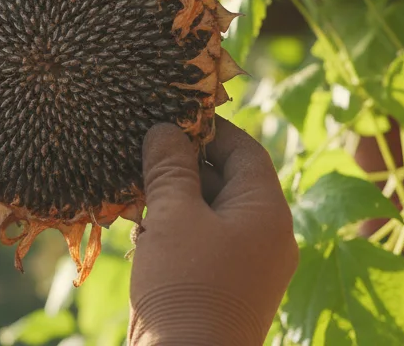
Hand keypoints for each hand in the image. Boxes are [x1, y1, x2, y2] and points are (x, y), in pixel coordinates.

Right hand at [128, 117, 298, 345]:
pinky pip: (203, 243)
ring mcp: (247, 267)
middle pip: (229, 181)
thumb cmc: (185, 288)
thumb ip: (170, 169)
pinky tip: (141, 224)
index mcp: (268, 212)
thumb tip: (165, 130)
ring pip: (212, 213)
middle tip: (145, 145)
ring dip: (176, 197)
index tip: (172, 114)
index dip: (209, 129)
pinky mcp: (224, 289)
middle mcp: (266, 237)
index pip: (245, 151)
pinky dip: (175, 228)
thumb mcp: (173, 218)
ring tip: (136, 182)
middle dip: (186, 163)